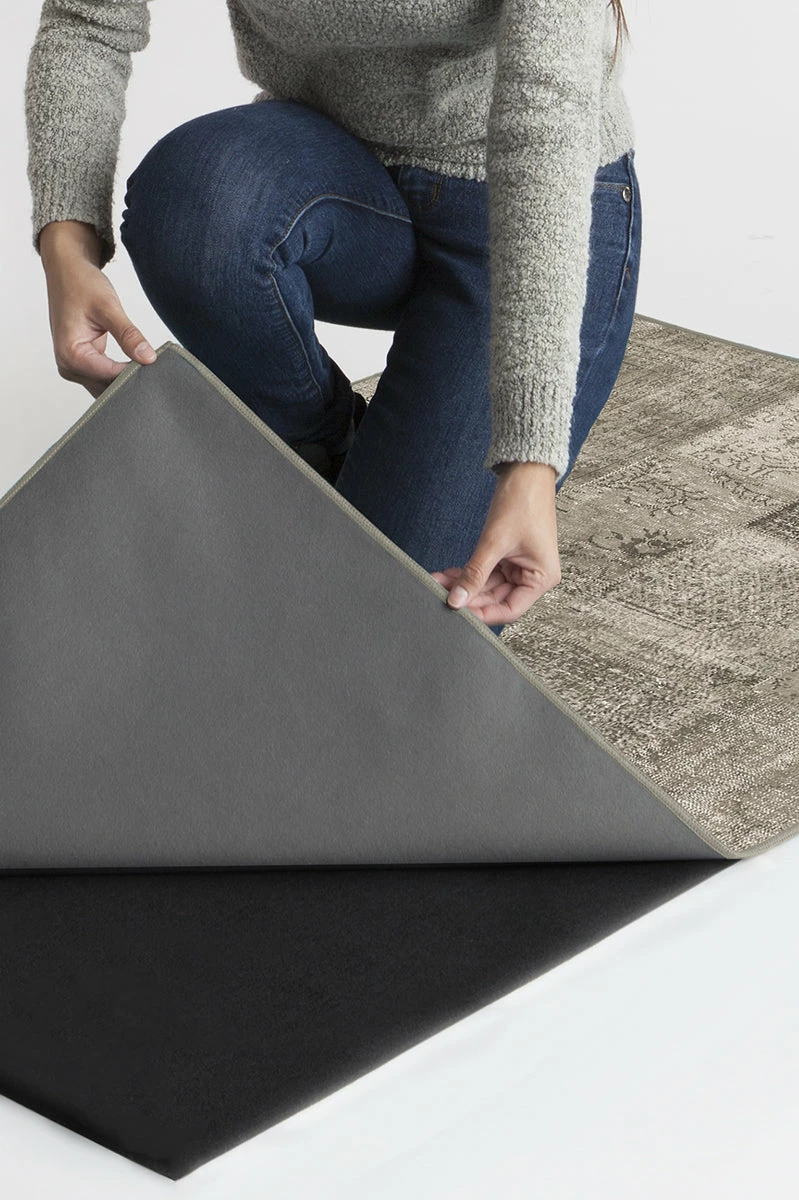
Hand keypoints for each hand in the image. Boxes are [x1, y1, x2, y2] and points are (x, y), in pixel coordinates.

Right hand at [38, 219, 156, 399]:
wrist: (66, 272)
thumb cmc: (81, 284)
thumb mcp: (108, 307)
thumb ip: (128, 334)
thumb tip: (149, 358)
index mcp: (71, 354)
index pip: (110, 377)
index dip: (136, 373)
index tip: (157, 367)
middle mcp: (68, 366)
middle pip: (108, 387)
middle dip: (132, 379)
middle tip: (159, 369)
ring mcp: (74, 368)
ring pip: (107, 386)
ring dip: (127, 379)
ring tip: (148, 365)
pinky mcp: (83, 364)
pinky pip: (104, 378)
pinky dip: (120, 374)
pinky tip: (138, 365)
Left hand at [430, 461, 561, 625]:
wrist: (526, 472)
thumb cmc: (523, 502)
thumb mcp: (494, 542)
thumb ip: (475, 574)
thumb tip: (457, 599)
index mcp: (541, 578)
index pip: (510, 609)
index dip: (484, 613)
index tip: (459, 613)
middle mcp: (533, 576)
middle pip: (496, 599)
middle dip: (468, 596)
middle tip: (442, 595)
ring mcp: (520, 567)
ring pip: (488, 586)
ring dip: (465, 584)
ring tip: (439, 581)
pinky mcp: (509, 557)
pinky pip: (487, 572)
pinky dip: (469, 573)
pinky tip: (449, 573)